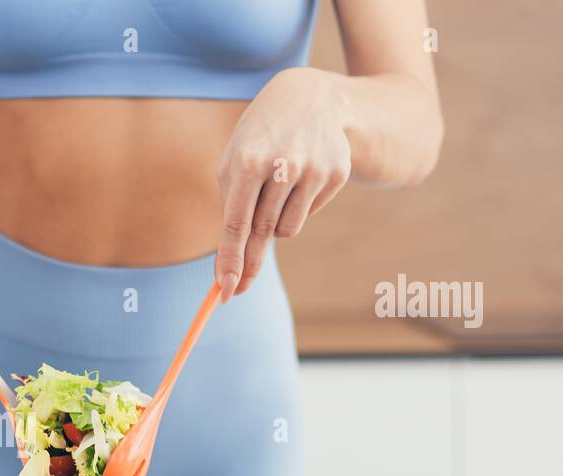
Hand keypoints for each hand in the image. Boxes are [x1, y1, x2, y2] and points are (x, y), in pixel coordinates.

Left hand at [215, 68, 351, 300]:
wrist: (311, 98)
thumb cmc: (260, 138)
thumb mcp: (235, 163)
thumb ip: (230, 211)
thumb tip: (229, 265)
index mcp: (249, 161)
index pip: (237, 222)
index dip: (231, 259)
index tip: (225, 290)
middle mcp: (283, 165)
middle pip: (262, 232)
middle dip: (248, 261)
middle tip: (238, 286)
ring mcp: (315, 169)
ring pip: (287, 229)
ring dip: (275, 224)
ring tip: (275, 190)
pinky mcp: (337, 173)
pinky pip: (308, 214)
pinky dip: (298, 207)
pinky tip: (300, 176)